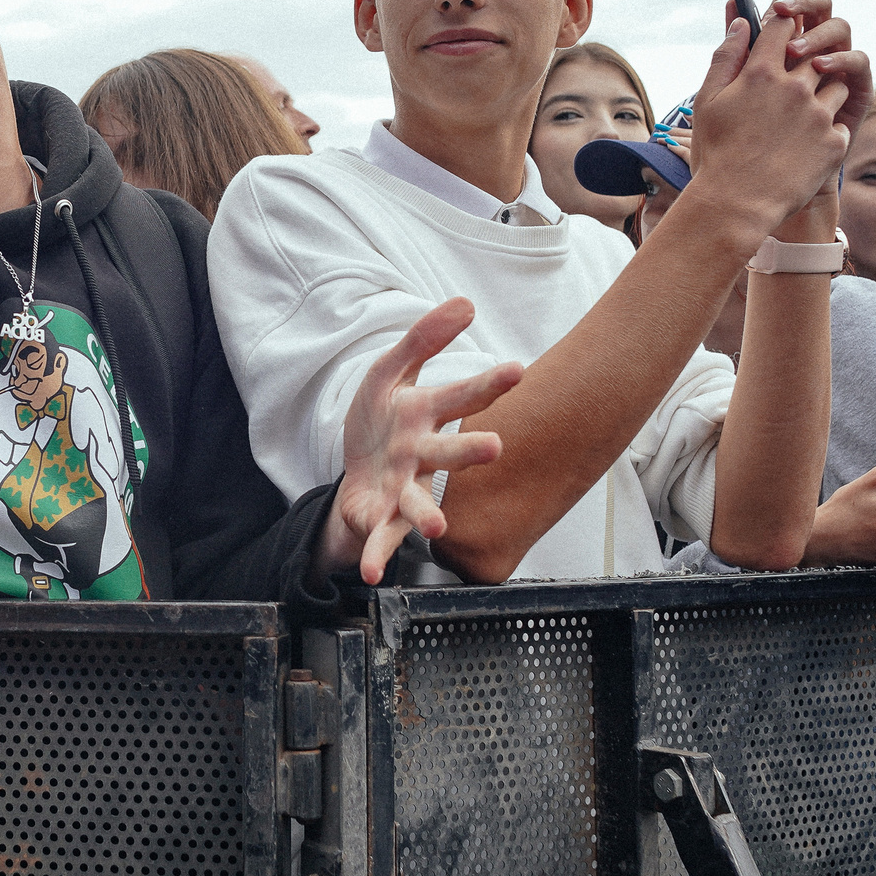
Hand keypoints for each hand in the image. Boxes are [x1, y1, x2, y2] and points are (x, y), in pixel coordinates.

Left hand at [321, 297, 522, 585]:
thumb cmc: (382, 422)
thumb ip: (424, 338)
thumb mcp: (391, 371)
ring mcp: (402, 489)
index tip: (518, 369)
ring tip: (436, 526)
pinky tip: (370, 573)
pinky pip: (379, 537)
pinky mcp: (380, 517)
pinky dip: (375, 555)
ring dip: (428, 515)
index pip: (460, 395)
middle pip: (447, 452)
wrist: (356, 472)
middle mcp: (421, 456)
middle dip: (469, 449)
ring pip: (418, 502)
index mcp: (425, 415)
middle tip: (494, 447)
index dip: (488, 382)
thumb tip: (466, 302)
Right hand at [678, 0, 867, 241]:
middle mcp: (795, 88)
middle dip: (807, 58)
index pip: (782, 24)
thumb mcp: (707, 102)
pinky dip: (827, 128)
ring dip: (822, 92)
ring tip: (799, 116)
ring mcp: (819, 115)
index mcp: (761, 73)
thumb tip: (741, 23)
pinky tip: (804, 146)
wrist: (737, 206)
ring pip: (835, 85)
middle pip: (815, 52)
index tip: (786, 18)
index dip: (786, 16)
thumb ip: (726, 58)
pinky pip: (839, 122)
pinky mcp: (835, 142)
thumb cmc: (715, 155)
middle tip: (794, 74)